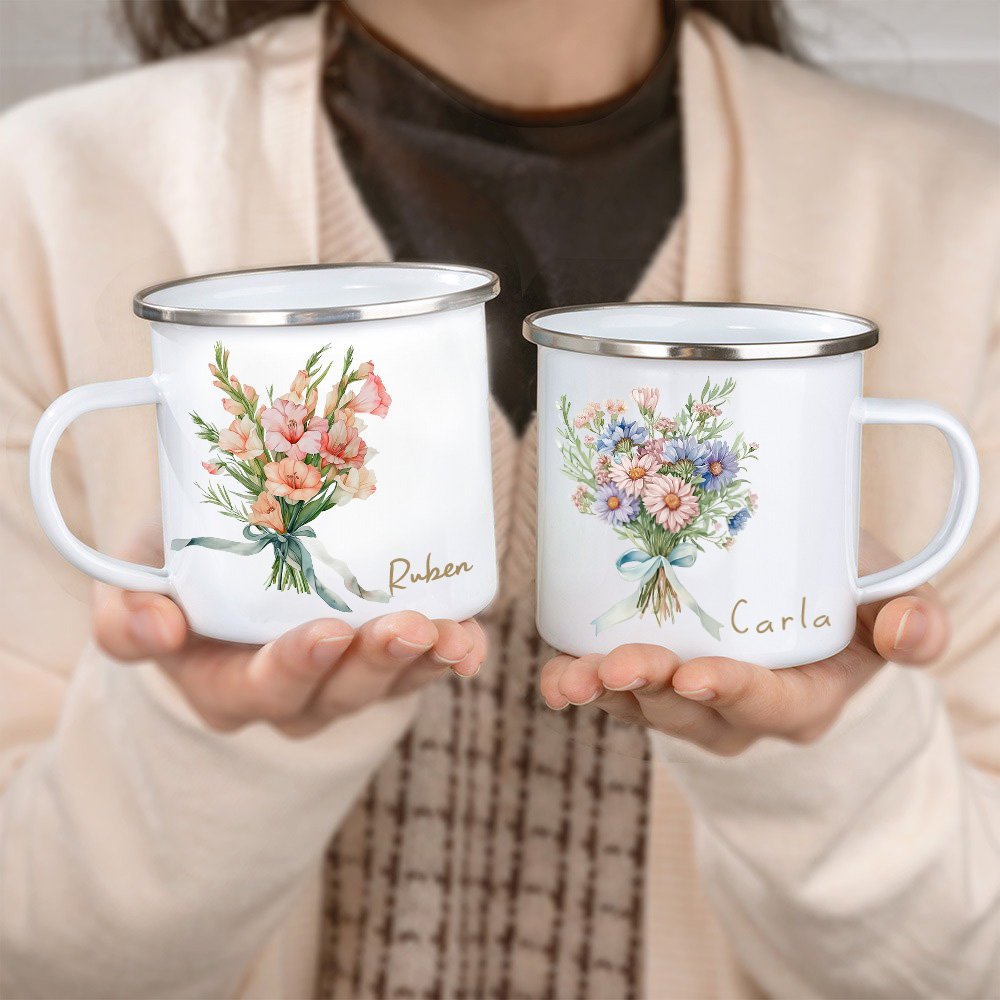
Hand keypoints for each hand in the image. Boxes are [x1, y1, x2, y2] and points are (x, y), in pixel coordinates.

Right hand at [93, 529, 485, 736]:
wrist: (225, 544)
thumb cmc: (176, 562)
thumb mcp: (134, 574)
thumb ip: (126, 607)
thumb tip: (158, 629)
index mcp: (222, 684)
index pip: (256, 691)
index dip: (294, 667)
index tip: (329, 632)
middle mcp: (286, 695)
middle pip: (333, 697)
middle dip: (374, 664)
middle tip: (409, 626)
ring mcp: (339, 679)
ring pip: (384, 686)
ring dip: (424, 661)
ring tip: (454, 633)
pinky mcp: (380, 655)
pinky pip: (419, 666)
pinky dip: (450, 653)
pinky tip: (472, 634)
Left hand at [540, 538, 948, 755]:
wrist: (805, 588)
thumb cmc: (850, 591)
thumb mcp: (897, 597)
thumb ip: (913, 618)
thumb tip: (906, 629)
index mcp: (806, 695)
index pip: (774, 704)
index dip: (736, 692)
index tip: (697, 674)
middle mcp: (742, 709)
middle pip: (694, 713)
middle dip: (652, 691)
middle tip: (615, 666)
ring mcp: (692, 699)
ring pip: (645, 708)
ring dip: (602, 692)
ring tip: (564, 678)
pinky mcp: (654, 677)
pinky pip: (615, 690)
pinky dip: (581, 683)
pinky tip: (553, 673)